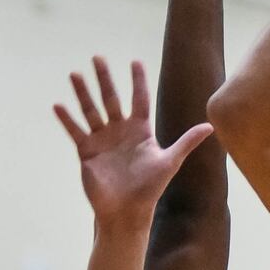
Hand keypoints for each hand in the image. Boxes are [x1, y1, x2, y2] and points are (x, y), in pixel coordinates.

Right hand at [55, 58, 213, 229]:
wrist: (127, 211)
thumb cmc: (150, 188)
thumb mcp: (169, 162)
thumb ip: (187, 142)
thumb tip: (211, 127)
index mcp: (140, 130)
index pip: (138, 99)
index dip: (137, 81)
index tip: (134, 61)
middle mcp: (120, 130)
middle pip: (111, 98)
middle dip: (104, 78)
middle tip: (97, 57)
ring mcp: (102, 140)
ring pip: (91, 110)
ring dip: (83, 93)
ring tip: (74, 74)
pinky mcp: (87, 151)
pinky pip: (75, 130)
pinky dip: (66, 119)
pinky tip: (57, 105)